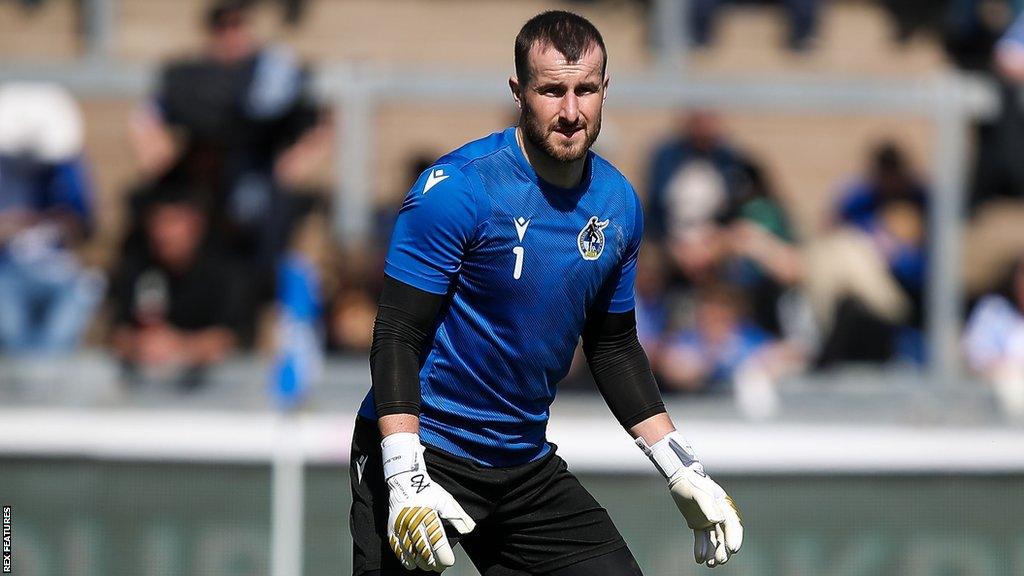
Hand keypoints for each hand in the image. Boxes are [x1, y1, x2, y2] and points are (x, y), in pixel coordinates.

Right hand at [382, 433, 475, 571]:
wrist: (404, 480)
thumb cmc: (427, 490)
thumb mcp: (446, 500)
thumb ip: (458, 516)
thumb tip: (469, 530)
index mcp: (429, 516)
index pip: (438, 542)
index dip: (444, 557)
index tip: (449, 561)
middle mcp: (413, 523)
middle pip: (425, 552)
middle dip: (434, 563)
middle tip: (440, 566)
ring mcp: (401, 528)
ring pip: (411, 554)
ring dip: (421, 563)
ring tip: (429, 565)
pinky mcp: (392, 529)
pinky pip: (397, 550)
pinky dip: (405, 560)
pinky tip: (413, 564)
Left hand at [637, 431, 742, 566]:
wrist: (677, 478)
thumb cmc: (690, 482)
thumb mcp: (698, 492)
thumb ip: (707, 505)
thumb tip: (718, 520)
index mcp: (723, 505)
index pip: (733, 524)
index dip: (735, 536)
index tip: (733, 549)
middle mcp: (719, 514)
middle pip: (724, 535)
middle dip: (723, 549)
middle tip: (719, 561)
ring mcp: (709, 520)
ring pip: (714, 539)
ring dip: (713, 551)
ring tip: (709, 564)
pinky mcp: (698, 523)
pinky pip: (701, 538)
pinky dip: (701, 548)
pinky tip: (699, 558)